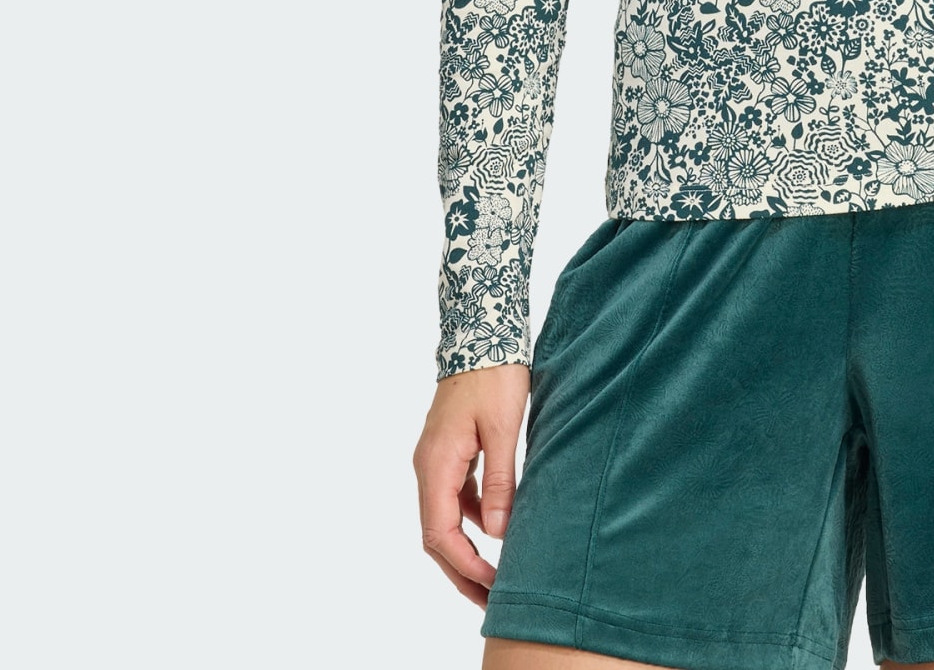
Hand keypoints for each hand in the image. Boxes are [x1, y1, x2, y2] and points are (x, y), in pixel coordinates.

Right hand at [413, 364, 528, 604]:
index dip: (464, 565)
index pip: (440, 533)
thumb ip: (501, 480)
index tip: (492, 585)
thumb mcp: (504, 428)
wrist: (482, 332)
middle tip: (491, 602)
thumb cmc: (495, 375)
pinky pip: (455, 498)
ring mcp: (436, 460)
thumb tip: (500, 533)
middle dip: (462, 570)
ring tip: (496, 576)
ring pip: (445, 519)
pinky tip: (497, 529)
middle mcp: (428, 467)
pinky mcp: (450, 452)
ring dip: (466, 550)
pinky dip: (472, 520)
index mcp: (436, 464)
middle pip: (437, 535)